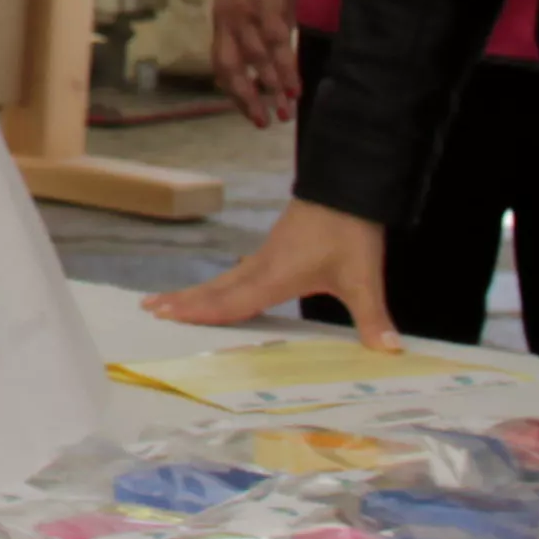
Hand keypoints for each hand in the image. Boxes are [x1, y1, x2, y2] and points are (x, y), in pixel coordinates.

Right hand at [145, 200, 395, 350]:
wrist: (348, 187)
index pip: (232, 301)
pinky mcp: (274, 248)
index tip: (169, 318)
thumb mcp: (363, 277)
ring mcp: (266, 255)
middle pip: (216, 288)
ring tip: (164, 300)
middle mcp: (263, 266)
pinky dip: (218, 283)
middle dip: (183, 301)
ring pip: (223, 278)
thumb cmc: (350, 230)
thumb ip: (372, 317)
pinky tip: (219, 287)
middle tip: (149, 309)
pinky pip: (236, 271)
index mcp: (276, 276)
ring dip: (195, 291)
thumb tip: (389, 351)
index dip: (202, 312)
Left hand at [206, 0, 311, 125]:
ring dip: (272, 89)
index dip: (233, 89)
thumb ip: (267, 26)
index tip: (249, 109)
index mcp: (223, 19)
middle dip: (247, 99)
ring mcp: (245, 13)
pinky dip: (285, 69)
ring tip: (286, 111)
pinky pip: (275, 45)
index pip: (221, 62)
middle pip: (231, 69)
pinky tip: (294, 87)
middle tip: (262, 122)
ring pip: (256, 61)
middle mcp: (228, 20)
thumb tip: (279, 52)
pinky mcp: (265, 5)